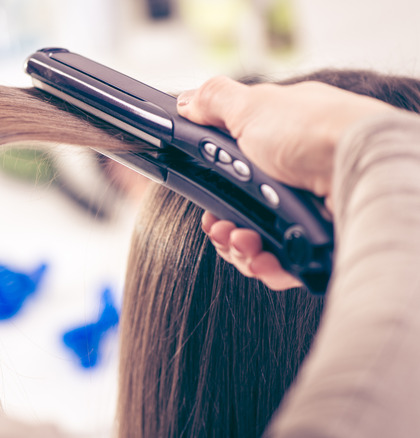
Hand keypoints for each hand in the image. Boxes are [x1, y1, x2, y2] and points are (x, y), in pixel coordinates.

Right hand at [177, 76, 395, 288]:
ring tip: (244, 240)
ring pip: (257, 244)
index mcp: (275, 144)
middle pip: (241, 214)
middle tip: (221, 227)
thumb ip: (214, 102)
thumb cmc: (313, 131)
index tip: (204, 201)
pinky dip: (266, 265)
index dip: (213, 191)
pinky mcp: (317, 243)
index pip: (233, 174)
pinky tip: (263, 257)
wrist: (361, 169)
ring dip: (239, 248)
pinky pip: (281, 265)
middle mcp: (291, 178)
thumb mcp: (251, 106)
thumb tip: (186, 101)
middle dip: (223, 227)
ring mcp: (305, 211)